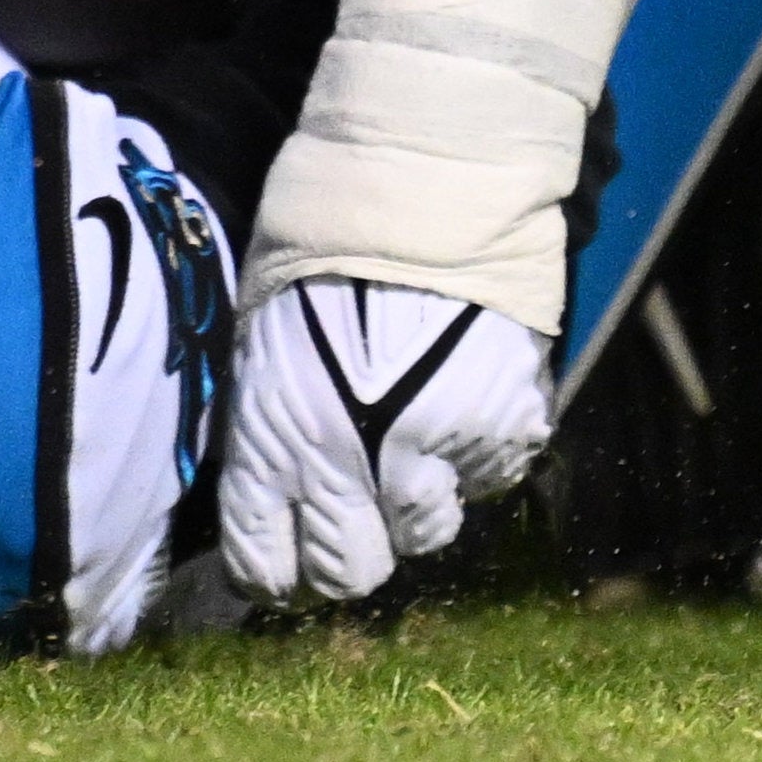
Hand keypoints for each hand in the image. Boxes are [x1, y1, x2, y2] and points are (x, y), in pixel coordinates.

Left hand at [215, 275, 553, 605]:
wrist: (419, 188)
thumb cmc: (320, 252)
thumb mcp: (262, 342)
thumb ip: (269, 427)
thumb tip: (275, 493)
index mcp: (273, 441)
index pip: (263, 565)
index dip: (273, 573)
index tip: (284, 564)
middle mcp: (350, 467)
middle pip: (349, 573)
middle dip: (347, 553)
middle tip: (355, 516)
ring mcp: (431, 455)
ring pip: (425, 533)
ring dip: (416, 503)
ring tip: (414, 440)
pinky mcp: (499, 429)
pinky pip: (487, 479)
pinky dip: (474, 456)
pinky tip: (460, 400)